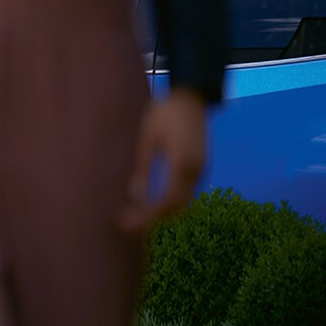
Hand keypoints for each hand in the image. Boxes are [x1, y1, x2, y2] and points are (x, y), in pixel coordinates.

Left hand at [120, 87, 208, 231]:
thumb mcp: (147, 138)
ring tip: (133, 219)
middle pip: (176, 208)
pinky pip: (185, 194)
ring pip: (182, 204)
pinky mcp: (199, 169)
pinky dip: (168, 205)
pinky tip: (148, 206)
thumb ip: (142, 168)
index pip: (166, 201)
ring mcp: (200, 171)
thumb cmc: (164, 114)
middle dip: (151, 221)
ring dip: (160, 215)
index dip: (147, 216)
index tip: (127, 223)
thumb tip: (135, 197)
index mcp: (182, 163)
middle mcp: (196, 171)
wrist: (191, 98)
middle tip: (125, 227)